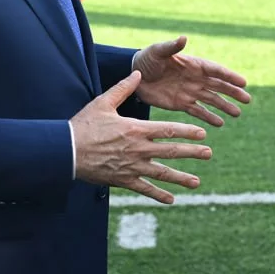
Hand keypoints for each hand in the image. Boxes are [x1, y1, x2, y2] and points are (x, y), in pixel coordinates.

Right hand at [70, 70, 212, 203]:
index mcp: (136, 129)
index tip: (202, 134)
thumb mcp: (103, 102)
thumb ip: (123, 88)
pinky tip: (171, 200)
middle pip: (171, 151)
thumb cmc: (83, 125)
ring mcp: (132, 167)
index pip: (168, 130)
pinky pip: (144, 189)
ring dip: (180, 178)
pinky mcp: (123, 180)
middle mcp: (138, 149)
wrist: (66, 151)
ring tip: (197, 182)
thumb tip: (138, 73)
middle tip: (208, 154)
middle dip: (192, 152)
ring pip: (161, 173)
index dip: (187, 132)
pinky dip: (158, 195)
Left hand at [131, 35, 250, 126]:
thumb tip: (184, 38)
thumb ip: (172, 46)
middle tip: (247, 100)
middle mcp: (196, 78)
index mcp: (194, 64)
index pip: (216, 71)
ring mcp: (190, 92)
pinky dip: (209, 117)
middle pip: (219, 86)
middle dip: (233, 93)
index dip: (230, 76)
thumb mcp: (158, 51)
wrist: (134, 75)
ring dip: (225, 107)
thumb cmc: (147, 59)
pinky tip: (220, 123)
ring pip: (212, 100)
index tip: (243, 82)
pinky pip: (198, 111)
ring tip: (237, 114)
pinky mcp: (182, 104)